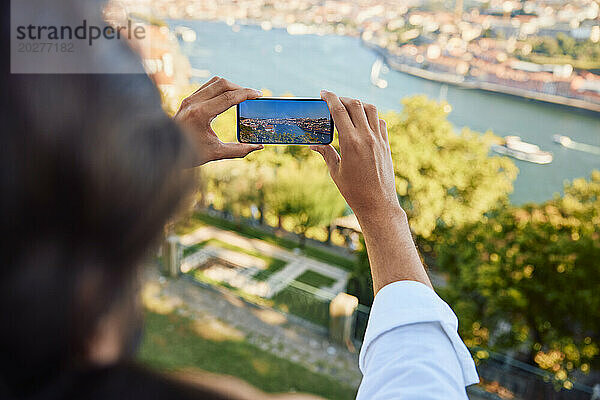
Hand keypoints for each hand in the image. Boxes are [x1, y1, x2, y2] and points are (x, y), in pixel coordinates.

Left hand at [174, 77, 263, 165]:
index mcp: (201, 114)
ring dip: (230, 86)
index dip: (246, 94)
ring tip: (241, 96)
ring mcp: (189, 99)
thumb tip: (258, 147)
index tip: (259, 94)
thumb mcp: (216, 153)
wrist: (164, 151)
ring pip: (214, 82)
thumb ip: (238, 150)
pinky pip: (207, 87)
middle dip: (240, 88)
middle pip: (222, 84)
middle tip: (252, 96)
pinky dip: (220, 88)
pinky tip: (228, 97)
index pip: (228, 97)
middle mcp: (194, 102)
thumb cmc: (189, 154)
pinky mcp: (187, 100)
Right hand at [311, 90, 401, 221]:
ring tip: (348, 108)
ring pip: (370, 110)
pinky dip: (371, 116)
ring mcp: (379, 140)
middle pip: (355, 105)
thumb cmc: (354, 191)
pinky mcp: (387, 145)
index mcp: (350, 143)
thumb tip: (314, 144)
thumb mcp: (335, 172)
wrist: (378, 204)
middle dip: (342, 99)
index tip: (323, 93)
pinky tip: (363, 122)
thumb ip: (326, 154)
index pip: (340, 111)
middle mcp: (366, 137)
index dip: (330, 98)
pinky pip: (380, 122)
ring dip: (358, 104)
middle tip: (333, 101)